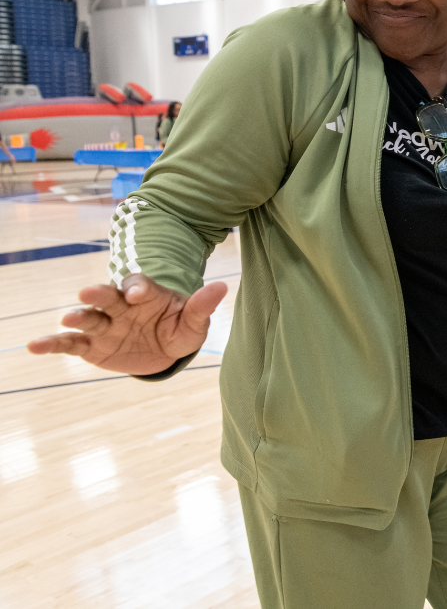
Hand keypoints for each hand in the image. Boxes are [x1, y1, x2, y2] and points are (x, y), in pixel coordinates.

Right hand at [27, 274, 226, 375]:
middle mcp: (120, 305)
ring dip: (76, 316)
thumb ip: (201, 305)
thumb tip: (221, 286)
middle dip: (100, 293)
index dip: (138, 287)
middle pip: (108, 295)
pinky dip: (53, 344)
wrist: (164, 351)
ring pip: (88, 317)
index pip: (139, 285)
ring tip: (67, 318)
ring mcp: (104, 324)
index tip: (138, 294)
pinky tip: (34, 346)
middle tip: (90, 291)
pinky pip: (70, 344)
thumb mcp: (193, 321)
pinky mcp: (91, 345)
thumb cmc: (179, 329)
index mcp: (146, 294)